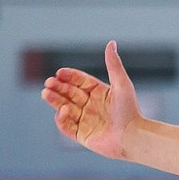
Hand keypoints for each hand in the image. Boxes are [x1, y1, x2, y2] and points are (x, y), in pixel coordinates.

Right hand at [40, 41, 140, 159]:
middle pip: (70, 94)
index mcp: (100, 93)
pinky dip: (61, 119)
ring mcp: (85, 121)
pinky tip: (62, 111)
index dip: (70, 76)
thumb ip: (113, 64)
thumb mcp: (121, 84)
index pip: (81, 82)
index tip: (60, 72)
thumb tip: (111, 43)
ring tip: (45, 93)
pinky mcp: (81, 136)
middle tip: (48, 83)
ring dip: (55, 100)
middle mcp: (92, 106)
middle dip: (58, 88)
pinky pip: (67, 127)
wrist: (132, 137)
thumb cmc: (129, 109)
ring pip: (65, 108)